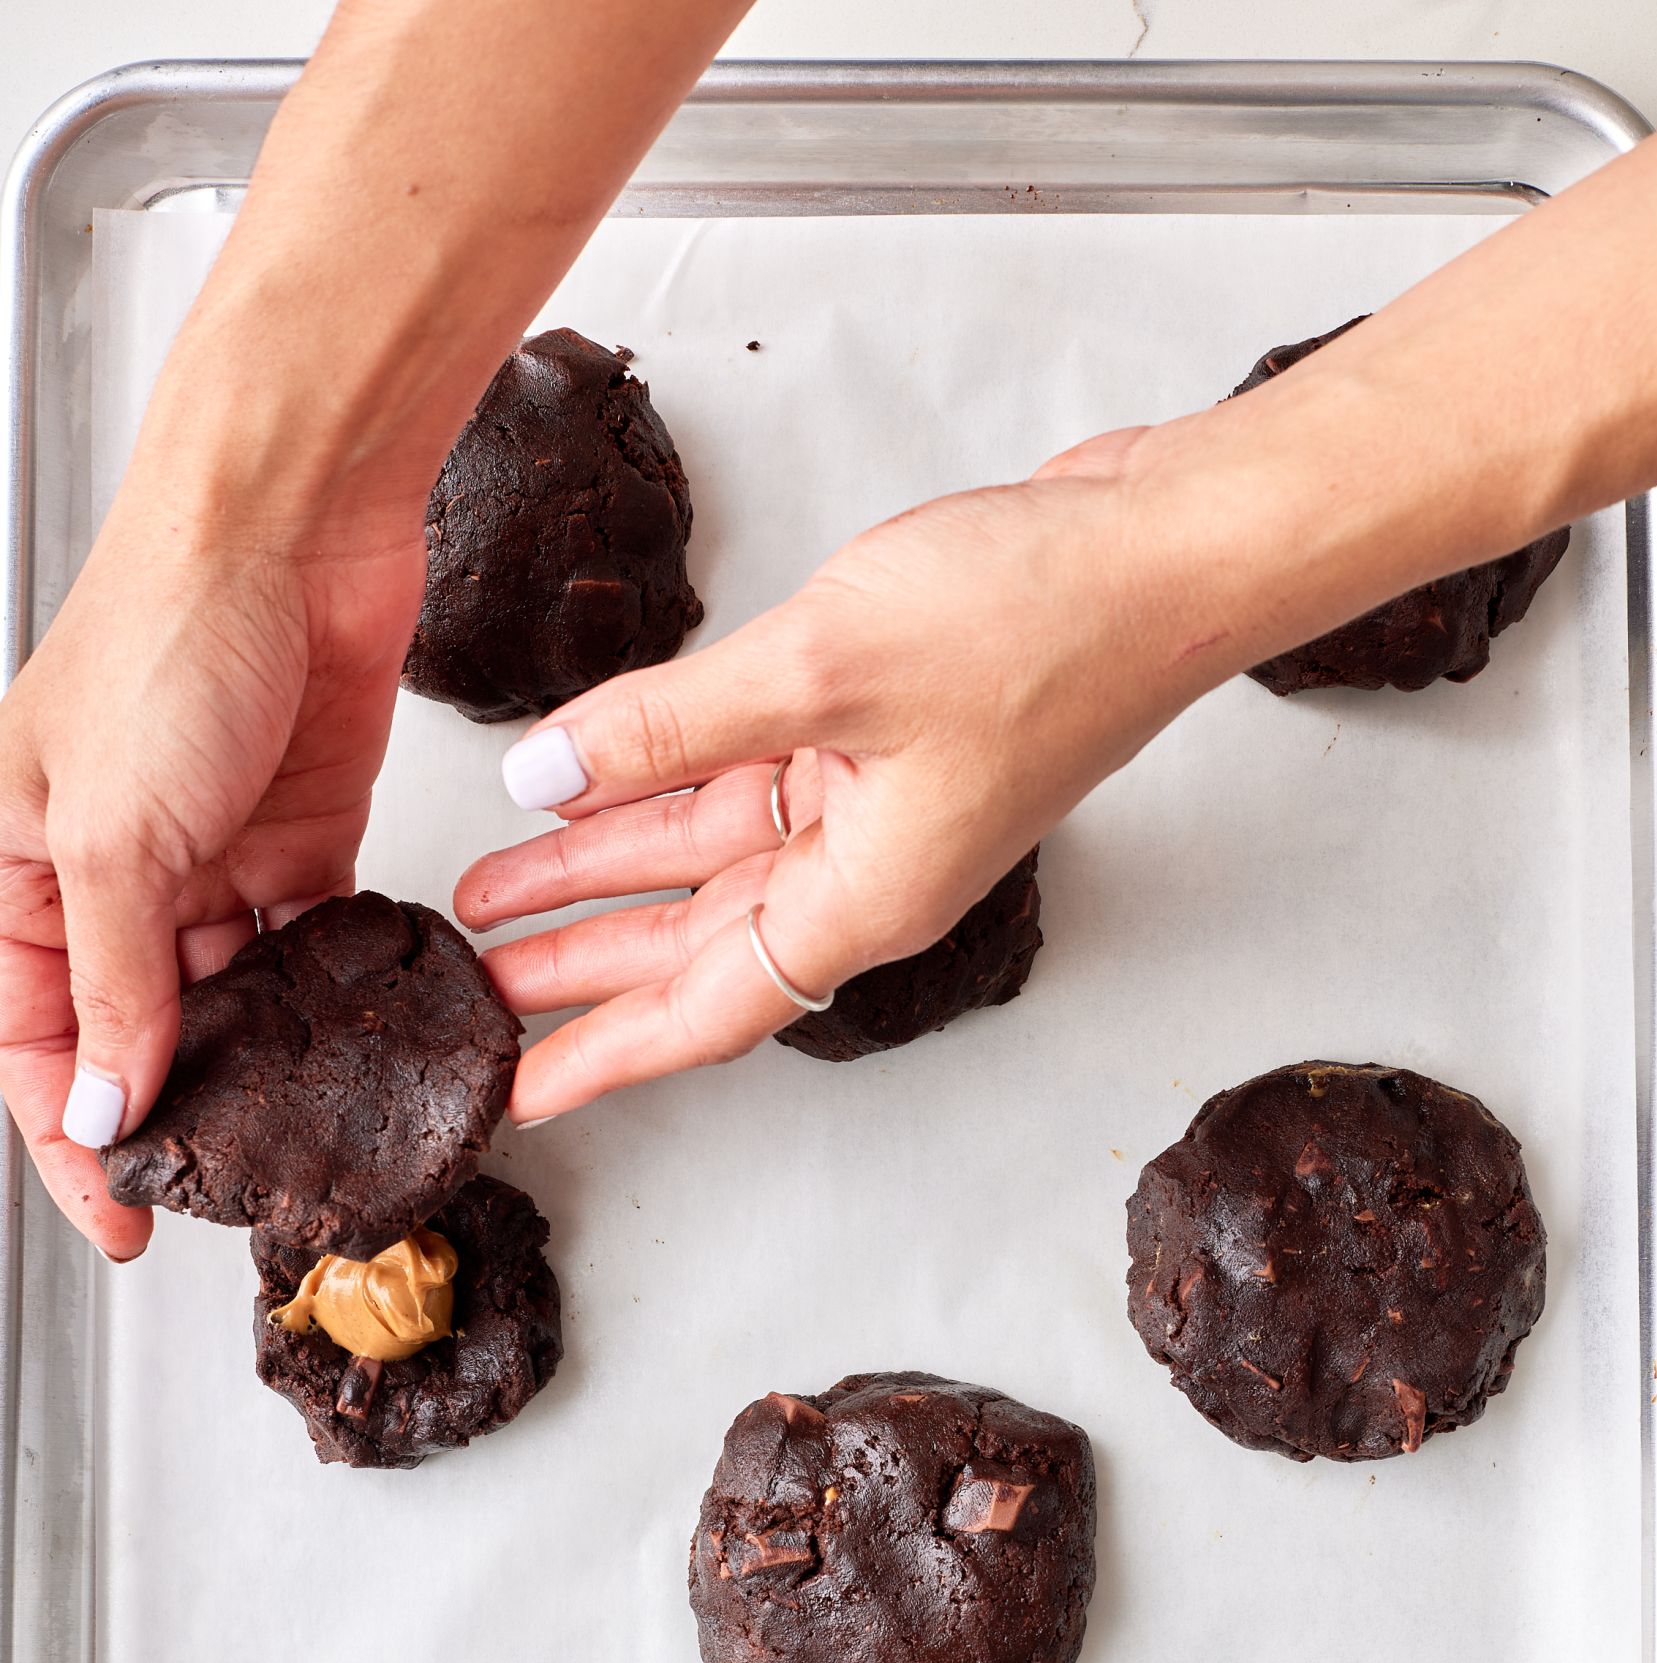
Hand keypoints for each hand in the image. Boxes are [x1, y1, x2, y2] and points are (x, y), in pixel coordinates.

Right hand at [0, 487, 422, 1254]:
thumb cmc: (165, 635)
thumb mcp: (113, 839)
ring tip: (294, 1141)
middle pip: (130, 1029)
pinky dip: (323, 995)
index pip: (29, 1038)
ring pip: (224, 997)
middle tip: (224, 1193)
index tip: (124, 1223)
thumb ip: (113, 985)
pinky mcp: (298, 837)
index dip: (68, 1139)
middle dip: (171, 1113)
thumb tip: (104, 1105)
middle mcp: (104, 868)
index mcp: (12, 862)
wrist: (292, 524)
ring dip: (255, 1066)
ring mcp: (204, 856)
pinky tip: (349, 1048)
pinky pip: (306, 946)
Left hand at [457, 429, 1216, 1120]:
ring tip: (487, 892)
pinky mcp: (875, 736)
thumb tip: (542, 779)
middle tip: (466, 994)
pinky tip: (581, 777)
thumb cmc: (1041, 624)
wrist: (1169, 548)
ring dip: (597, 874)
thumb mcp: (820, 671)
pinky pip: (736, 782)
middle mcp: (863, 874)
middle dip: (574, 971)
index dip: (598, 1059)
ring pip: (703, 863)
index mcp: (863, 902)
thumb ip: (664, 729)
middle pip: (688, 949)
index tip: (512, 1099)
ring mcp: (871, 806)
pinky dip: (658, 780)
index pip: (701, 1013)